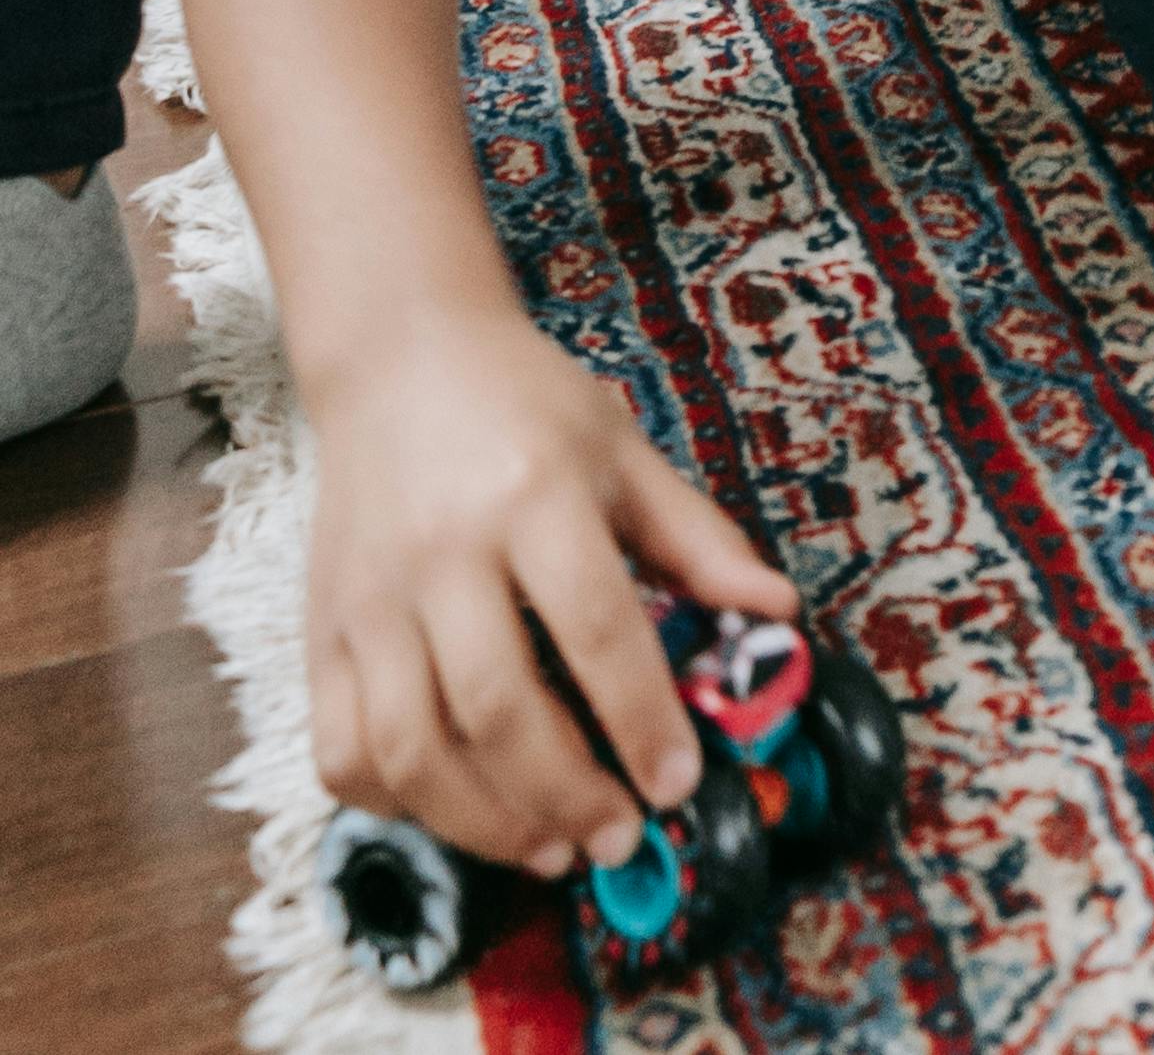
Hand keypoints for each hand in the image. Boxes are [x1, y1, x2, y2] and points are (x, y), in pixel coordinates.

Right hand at [304, 304, 789, 876]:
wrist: (400, 358)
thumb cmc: (525, 404)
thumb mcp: (623, 450)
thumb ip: (697, 538)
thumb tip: (779, 612)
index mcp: (534, 494)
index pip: (596, 629)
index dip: (640, 719)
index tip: (677, 784)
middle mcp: (444, 553)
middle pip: (499, 707)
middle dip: (565, 794)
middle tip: (617, 838)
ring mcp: (369, 601)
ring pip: (412, 749)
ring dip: (484, 823)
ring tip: (550, 849)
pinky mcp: (320, 634)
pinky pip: (341, 750)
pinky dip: (395, 805)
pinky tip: (457, 812)